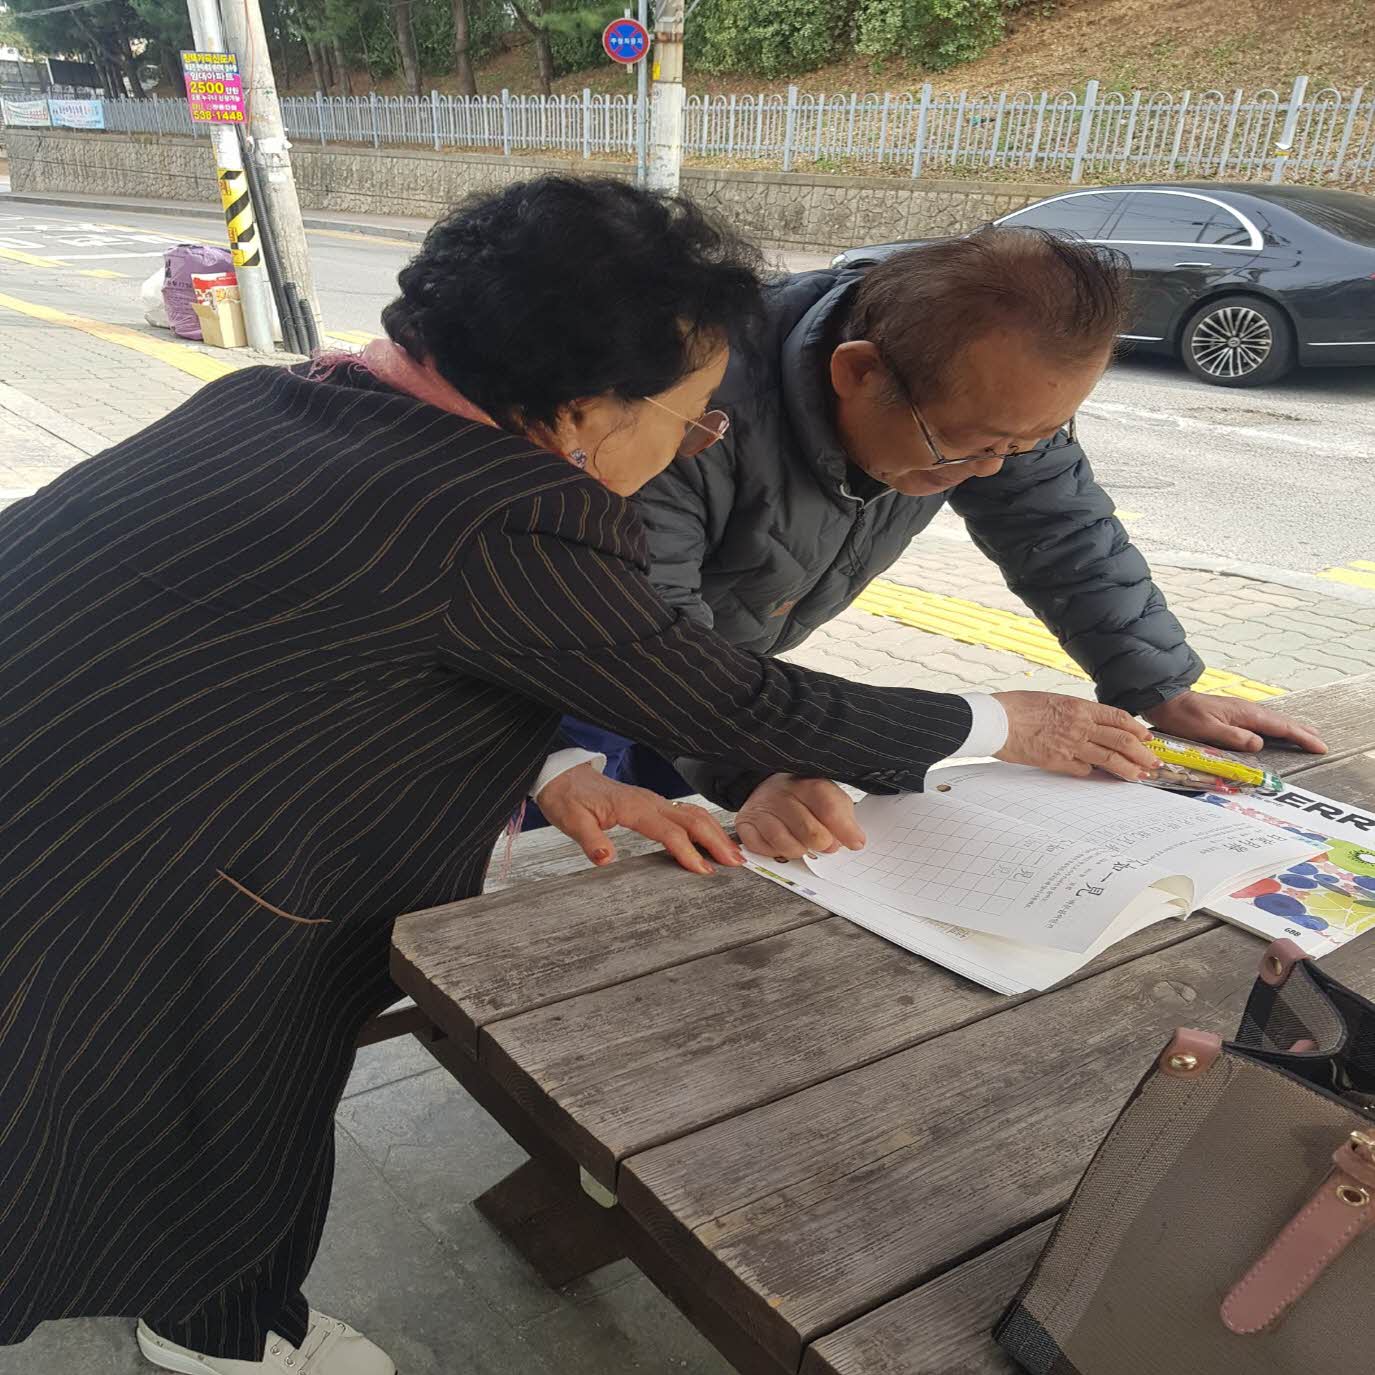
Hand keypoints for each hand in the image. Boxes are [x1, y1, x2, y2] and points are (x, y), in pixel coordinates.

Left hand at [536, 764, 742, 876]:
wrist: (563, 776)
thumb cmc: (568, 798)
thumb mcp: (571, 821)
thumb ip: (590, 840)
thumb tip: (604, 858)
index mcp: (632, 807)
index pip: (669, 831)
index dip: (688, 851)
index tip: (703, 871)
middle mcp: (649, 801)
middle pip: (691, 820)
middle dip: (716, 841)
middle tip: (736, 864)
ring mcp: (653, 800)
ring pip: (693, 814)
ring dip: (715, 832)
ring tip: (734, 854)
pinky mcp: (653, 803)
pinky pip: (685, 813)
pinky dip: (705, 826)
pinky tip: (713, 838)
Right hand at [735, 774, 865, 861]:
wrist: (767, 787)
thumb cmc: (804, 799)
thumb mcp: (830, 800)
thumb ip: (844, 820)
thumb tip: (855, 842)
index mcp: (807, 783)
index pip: (828, 807)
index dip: (844, 830)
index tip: (855, 843)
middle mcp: (781, 793)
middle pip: (810, 831)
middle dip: (822, 844)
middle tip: (823, 843)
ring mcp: (761, 808)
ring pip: (785, 844)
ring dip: (798, 850)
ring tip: (801, 844)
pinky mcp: (744, 823)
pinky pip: (761, 849)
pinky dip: (774, 852)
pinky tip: (780, 844)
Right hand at [992, 691, 1159, 780]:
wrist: (995, 720)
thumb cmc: (1015, 706)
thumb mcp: (1050, 700)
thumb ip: (1072, 712)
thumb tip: (1086, 723)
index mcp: (1079, 706)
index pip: (1119, 718)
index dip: (1137, 729)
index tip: (1148, 738)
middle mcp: (1080, 725)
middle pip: (1122, 740)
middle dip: (1142, 754)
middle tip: (1154, 763)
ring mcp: (1071, 745)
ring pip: (1110, 759)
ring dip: (1128, 769)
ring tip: (1139, 776)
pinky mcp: (1057, 762)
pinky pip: (1083, 769)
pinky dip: (1091, 772)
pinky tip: (1095, 774)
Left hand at [1144, 691, 1326, 754]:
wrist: (1167, 700)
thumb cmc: (1183, 716)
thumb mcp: (1207, 729)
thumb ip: (1234, 737)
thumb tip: (1260, 744)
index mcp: (1245, 713)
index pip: (1281, 727)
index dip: (1301, 737)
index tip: (1319, 746)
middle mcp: (1246, 710)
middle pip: (1281, 722)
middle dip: (1302, 733)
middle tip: (1320, 744)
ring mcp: (1239, 711)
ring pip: (1272, 722)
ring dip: (1290, 730)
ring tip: (1305, 737)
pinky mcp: (1232, 714)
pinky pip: (1261, 722)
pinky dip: (1275, 728)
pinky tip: (1275, 732)